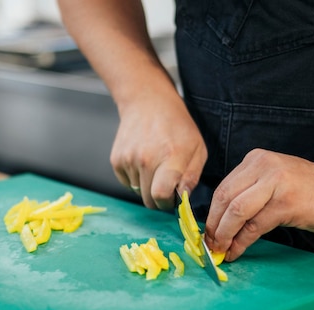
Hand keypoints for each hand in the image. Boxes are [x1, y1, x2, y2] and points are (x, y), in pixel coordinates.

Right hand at [110, 89, 207, 209]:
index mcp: (169, 158)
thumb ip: (192, 176)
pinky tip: (142, 160)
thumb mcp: (197, 148)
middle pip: (148, 200)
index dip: (167, 203)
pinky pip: (127, 182)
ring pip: (138, 191)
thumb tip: (183, 199)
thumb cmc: (177, 126)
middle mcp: (145, 160)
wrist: (147, 102)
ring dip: (147, 185)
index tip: (172, 197)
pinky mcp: (116, 160)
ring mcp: (128, 159)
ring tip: (154, 164)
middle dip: (158, 198)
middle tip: (166, 183)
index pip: (160, 196)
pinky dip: (135, 178)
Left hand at [204, 149, 313, 260]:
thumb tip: (218, 222)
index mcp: (255, 159)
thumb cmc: (307, 189)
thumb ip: (248, 192)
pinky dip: (241, 242)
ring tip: (220, 251)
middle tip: (209, 245)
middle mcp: (263, 166)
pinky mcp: (286, 203)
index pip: (222, 188)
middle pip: (224, 199)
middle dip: (213, 226)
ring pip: (236, 212)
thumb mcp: (272, 181)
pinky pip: (255, 226)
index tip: (205, 233)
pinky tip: (236, 251)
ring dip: (224, 235)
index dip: (210, 214)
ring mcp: (275, 183)